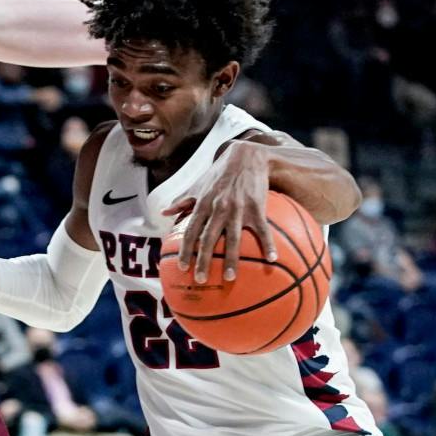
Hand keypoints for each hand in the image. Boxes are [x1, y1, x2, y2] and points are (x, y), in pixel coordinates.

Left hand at [163, 139, 272, 282]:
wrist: (247, 156)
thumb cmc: (220, 173)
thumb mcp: (199, 184)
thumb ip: (182, 200)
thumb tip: (164, 212)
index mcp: (203, 204)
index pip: (190, 231)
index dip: (185, 251)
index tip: (182, 268)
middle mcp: (218, 208)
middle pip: (208, 239)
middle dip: (204, 261)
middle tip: (201, 280)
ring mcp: (238, 208)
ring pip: (233, 238)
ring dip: (232, 259)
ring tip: (231, 278)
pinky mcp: (256, 207)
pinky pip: (262, 229)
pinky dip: (267, 244)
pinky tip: (271, 259)